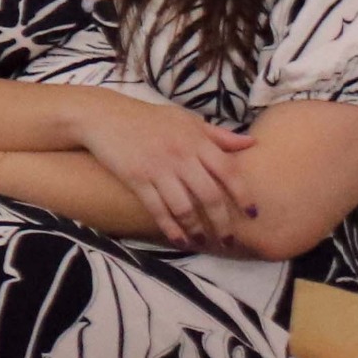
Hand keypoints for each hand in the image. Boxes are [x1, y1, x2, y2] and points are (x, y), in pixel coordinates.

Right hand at [72, 92, 260, 248]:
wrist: (103, 115)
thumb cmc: (148, 118)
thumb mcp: (186, 120)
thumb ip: (218, 135)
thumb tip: (251, 144)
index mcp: (196, 140)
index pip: (229, 171)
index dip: (243, 195)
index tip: (253, 214)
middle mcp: (181, 155)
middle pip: (210, 195)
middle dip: (223, 222)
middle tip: (229, 239)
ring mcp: (158, 168)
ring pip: (185, 207)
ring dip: (197, 229)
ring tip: (204, 241)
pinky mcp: (136, 179)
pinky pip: (158, 209)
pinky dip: (170, 228)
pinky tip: (179, 239)